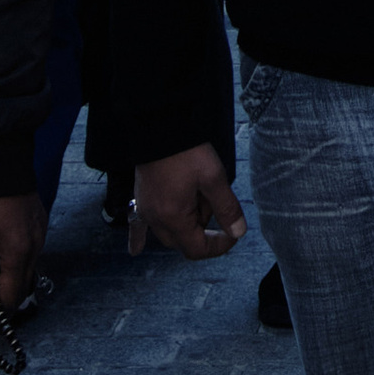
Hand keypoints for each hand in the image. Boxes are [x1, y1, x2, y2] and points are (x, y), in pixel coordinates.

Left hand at [0, 192, 44, 311]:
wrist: (4, 158)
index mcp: (18, 252)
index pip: (12, 295)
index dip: (0, 316)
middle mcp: (35, 246)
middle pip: (23, 285)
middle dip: (7, 302)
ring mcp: (40, 233)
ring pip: (27, 268)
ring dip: (12, 282)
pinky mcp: (39, 222)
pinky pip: (30, 252)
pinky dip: (18, 265)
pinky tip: (4, 264)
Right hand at [127, 143, 246, 259]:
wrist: (159, 124)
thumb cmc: (187, 151)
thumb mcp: (213, 177)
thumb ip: (226, 207)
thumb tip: (238, 232)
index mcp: (173, 218)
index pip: (197, 249)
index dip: (219, 246)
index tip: (233, 234)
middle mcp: (156, 220)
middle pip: (184, 240)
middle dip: (203, 229)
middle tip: (213, 199)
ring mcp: (145, 210)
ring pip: (169, 231)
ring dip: (186, 221)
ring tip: (197, 189)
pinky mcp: (141, 199)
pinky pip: (138, 226)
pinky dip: (138, 238)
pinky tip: (135, 250)